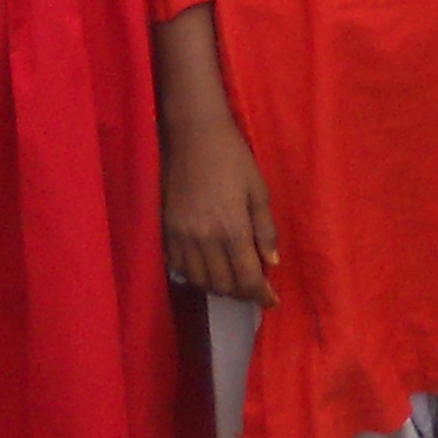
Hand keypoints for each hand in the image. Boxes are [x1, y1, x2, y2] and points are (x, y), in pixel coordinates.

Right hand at [164, 111, 279, 304]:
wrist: (192, 136)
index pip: (247, 278)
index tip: (271, 301)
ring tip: (233, 279)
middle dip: (242, 292)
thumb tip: (271, 263)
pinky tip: (207, 268)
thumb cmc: (232, 158)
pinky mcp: (166, 232)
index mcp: (232, 229)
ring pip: (200, 281)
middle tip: (254, 287)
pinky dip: (196, 276)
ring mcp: (181, 238)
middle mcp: (204, 240)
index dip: (261, 295)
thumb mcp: (259, 190)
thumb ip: (265, 230)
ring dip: (219, 286)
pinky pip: (180, 268)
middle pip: (223, 285)